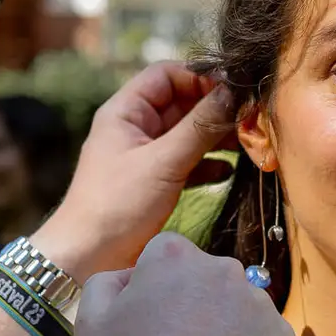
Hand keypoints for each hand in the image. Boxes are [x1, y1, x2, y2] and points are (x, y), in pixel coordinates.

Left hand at [33, 65, 234, 280]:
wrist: (86, 259)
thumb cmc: (116, 206)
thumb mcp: (163, 162)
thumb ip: (200, 127)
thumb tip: (234, 95)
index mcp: (126, 112)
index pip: (167, 75)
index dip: (200, 78)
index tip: (233, 93)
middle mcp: (135, 128)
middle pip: (181, 103)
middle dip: (215, 109)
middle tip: (249, 119)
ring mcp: (145, 156)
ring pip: (187, 134)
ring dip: (216, 137)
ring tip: (246, 144)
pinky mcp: (154, 183)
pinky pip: (187, 163)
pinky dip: (209, 165)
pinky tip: (230, 172)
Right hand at [77, 232, 293, 335]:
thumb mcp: (92, 322)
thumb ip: (108, 283)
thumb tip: (130, 277)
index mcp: (174, 257)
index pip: (165, 255)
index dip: (154, 288)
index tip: (148, 323)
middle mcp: (223, 270)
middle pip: (207, 280)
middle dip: (194, 304)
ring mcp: (259, 304)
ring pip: (239, 310)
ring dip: (225, 330)